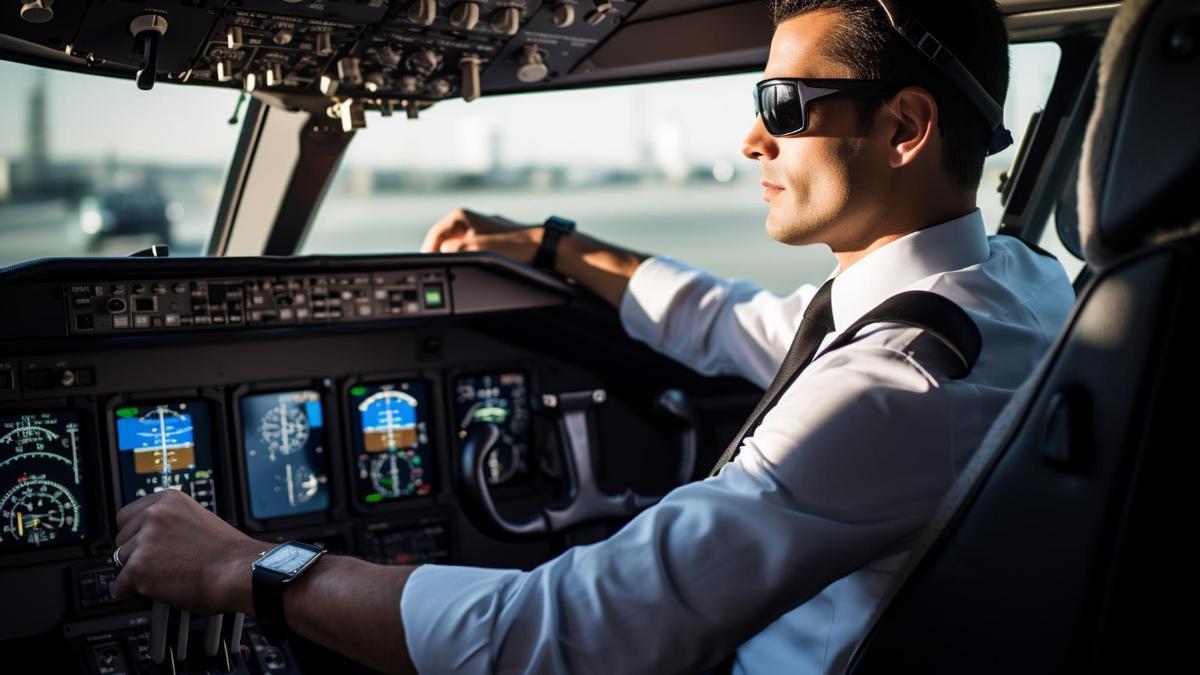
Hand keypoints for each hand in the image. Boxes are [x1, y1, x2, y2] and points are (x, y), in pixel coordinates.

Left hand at [112, 489, 261, 614]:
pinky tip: (149, 592)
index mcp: (169, 500)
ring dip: (136, 573)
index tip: (139, 542)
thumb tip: (159, 536)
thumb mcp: (201, 519)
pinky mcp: (139, 567)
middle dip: (135, 552)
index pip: (127, 514)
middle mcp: (155, 515)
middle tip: (156, 563)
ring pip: (121, 561)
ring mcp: (145, 540)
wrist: (238, 572)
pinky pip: (120, 585)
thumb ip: (174, 522)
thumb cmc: (228, 553)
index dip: (135, 532)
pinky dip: (131, 593)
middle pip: (121, 537)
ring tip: (161, 578)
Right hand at [420, 208, 542, 265]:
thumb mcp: (476, 250)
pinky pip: (473, 253)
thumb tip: (441, 256)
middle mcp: (470, 220)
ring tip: (459, 274)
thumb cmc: (512, 246)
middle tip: (443, 274)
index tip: (427, 269)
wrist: (543, 248)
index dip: (427, 254)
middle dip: (443, 258)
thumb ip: (453, 252)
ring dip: (458, 261)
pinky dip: (471, 262)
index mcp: (461, 216)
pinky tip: (476, 271)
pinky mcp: (491, 241)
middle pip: (444, 242)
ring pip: (459, 248)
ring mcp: (481, 231)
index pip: (433, 236)